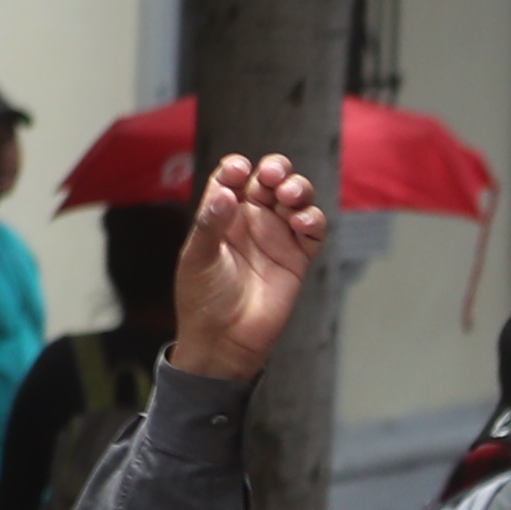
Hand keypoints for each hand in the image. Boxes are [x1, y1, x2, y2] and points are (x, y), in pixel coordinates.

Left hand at [168, 152, 335, 382]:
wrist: (224, 342)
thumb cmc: (203, 300)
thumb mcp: (197, 258)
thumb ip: (210, 224)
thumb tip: (225, 193)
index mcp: (223, 214)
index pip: (233, 178)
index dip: (237, 168)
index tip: (239, 171)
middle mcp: (251, 220)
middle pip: (270, 180)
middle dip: (276, 169)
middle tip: (273, 176)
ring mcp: (277, 236)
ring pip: (296, 198)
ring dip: (298, 188)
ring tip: (289, 195)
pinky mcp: (298, 257)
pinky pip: (313, 229)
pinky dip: (312, 219)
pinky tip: (301, 222)